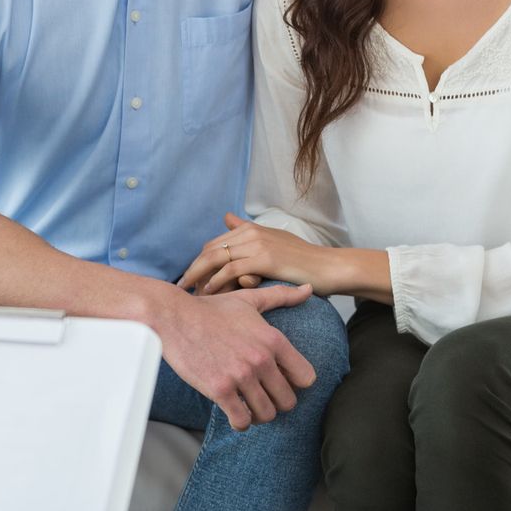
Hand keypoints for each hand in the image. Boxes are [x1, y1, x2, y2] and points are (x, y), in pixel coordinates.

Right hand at [153, 282, 316, 430]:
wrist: (173, 316)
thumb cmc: (210, 309)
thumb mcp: (248, 299)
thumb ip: (281, 296)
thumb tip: (310, 289)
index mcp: (272, 339)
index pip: (306, 378)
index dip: (294, 382)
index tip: (279, 379)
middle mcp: (260, 359)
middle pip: (288, 401)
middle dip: (275, 401)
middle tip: (261, 395)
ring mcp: (240, 375)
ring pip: (267, 414)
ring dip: (258, 414)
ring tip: (247, 405)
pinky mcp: (219, 389)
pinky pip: (242, 421)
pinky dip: (240, 422)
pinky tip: (233, 411)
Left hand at [178, 213, 335, 295]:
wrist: (329, 267)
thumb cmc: (302, 260)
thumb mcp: (272, 240)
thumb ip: (248, 231)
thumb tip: (226, 218)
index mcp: (250, 228)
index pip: (214, 244)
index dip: (199, 262)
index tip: (190, 278)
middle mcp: (250, 232)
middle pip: (210, 250)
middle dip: (194, 269)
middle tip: (182, 287)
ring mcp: (257, 244)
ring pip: (217, 259)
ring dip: (200, 276)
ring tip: (190, 292)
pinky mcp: (264, 258)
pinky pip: (232, 270)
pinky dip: (218, 281)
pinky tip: (210, 292)